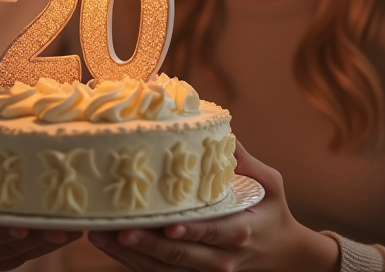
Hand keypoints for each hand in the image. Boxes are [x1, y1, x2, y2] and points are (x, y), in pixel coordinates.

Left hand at [87, 141, 338, 271]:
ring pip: (165, 270)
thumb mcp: (269, 182)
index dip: (189, 232)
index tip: (167, 225)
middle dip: (148, 246)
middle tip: (118, 231)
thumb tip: (220, 127)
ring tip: (101, 236)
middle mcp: (222, 258)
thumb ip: (245, 159)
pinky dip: (133, 262)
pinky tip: (110, 245)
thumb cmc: (271, 211)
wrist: (283, 255)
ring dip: (130, 256)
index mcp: (240, 231)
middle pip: (181, 257)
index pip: (212, 234)